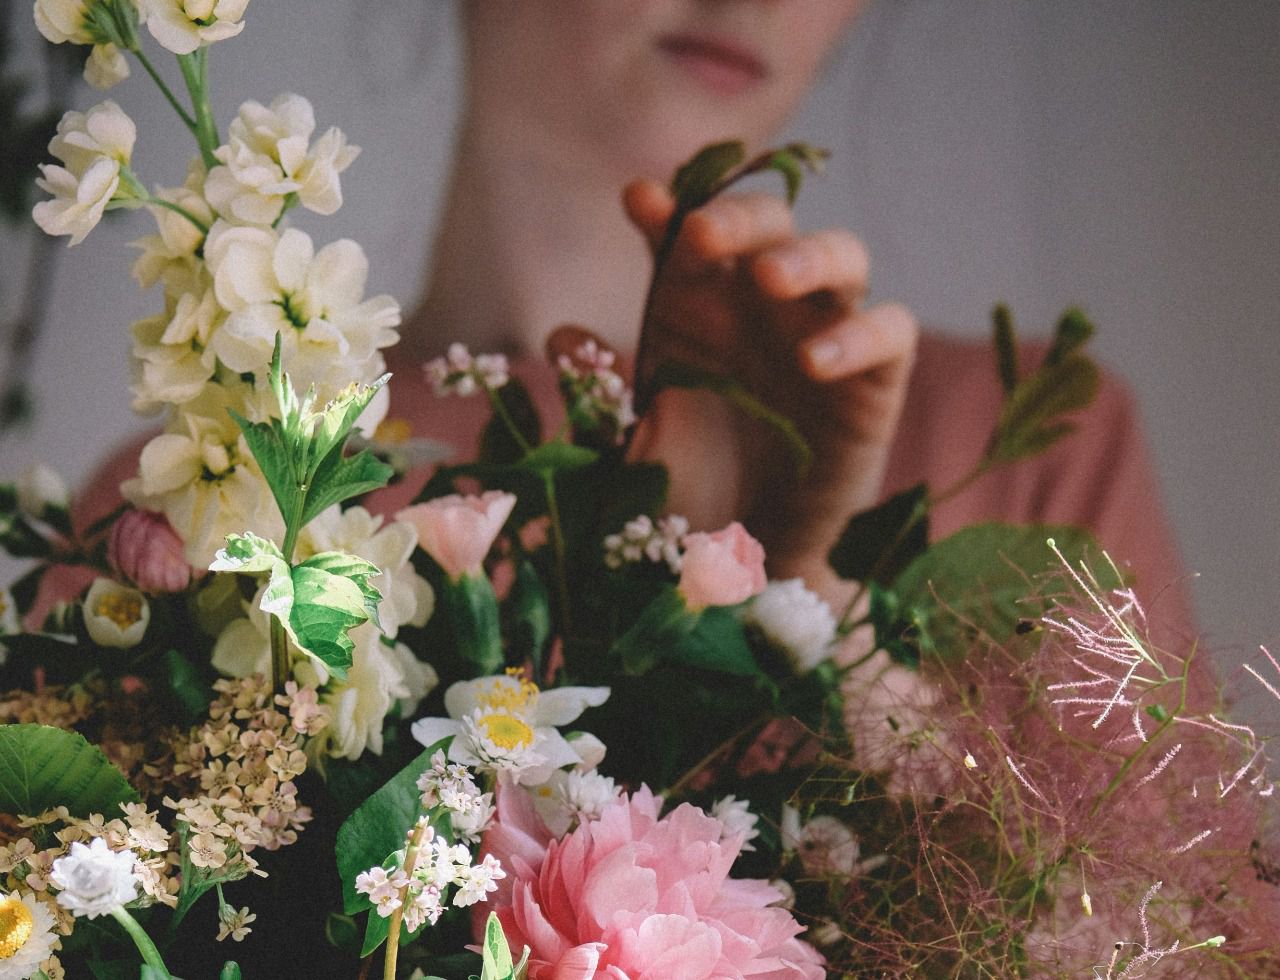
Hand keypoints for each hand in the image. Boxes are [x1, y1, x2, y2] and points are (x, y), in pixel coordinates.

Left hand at [620, 178, 917, 598]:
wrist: (743, 569)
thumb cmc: (681, 496)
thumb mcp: (630, 446)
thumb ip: (602, 391)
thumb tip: (558, 336)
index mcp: (695, 308)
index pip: (685, 238)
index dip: (667, 212)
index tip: (638, 202)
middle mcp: (761, 308)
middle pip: (769, 226)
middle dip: (738, 217)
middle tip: (703, 233)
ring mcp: (823, 334)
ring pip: (842, 256)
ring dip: (807, 256)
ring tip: (771, 278)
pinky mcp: (874, 380)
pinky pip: (889, 331)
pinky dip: (859, 334)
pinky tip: (815, 362)